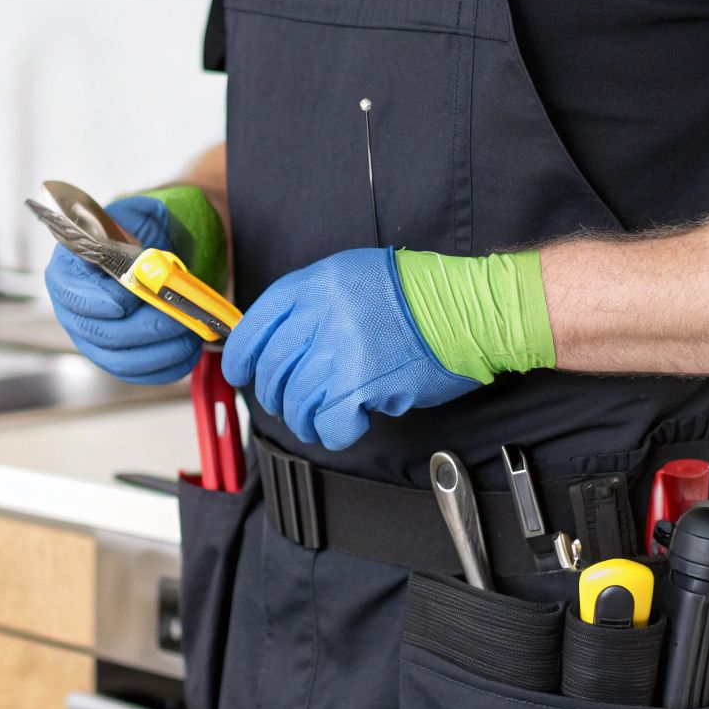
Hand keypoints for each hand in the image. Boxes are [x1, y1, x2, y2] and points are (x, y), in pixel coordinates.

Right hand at [44, 196, 201, 383]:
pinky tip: (189, 349)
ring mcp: (94, 338)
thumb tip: (144, 258)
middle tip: (177, 317)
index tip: (126, 302)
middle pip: (99, 333)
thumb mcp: (144, 213)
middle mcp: (75, 308)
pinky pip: (138, 374)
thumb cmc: (150, 231)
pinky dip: (167, 366)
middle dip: (143, 328)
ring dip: (160, 351)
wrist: (167, 253)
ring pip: (120, 360)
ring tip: (190, 332)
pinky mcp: (118, 358)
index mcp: (71, 268)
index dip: (95, 301)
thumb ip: (140, 224)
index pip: (70, 292)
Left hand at [221, 248, 481, 450]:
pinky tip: (347, 426)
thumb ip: (313, 303)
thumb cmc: (419, 294)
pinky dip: (334, 433)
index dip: (241, 355)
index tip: (240, 372)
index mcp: (315, 284)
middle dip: (276, 395)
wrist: (468, 309)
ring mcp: (340, 350)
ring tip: (319, 420)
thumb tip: (280, 341)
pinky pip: (329, 423)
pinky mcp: (362, 384)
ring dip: (304, 419)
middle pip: (274, 369)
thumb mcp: (353, 276)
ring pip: (296, 401)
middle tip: (290, 404)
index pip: (256, 324)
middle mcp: (321, 314)